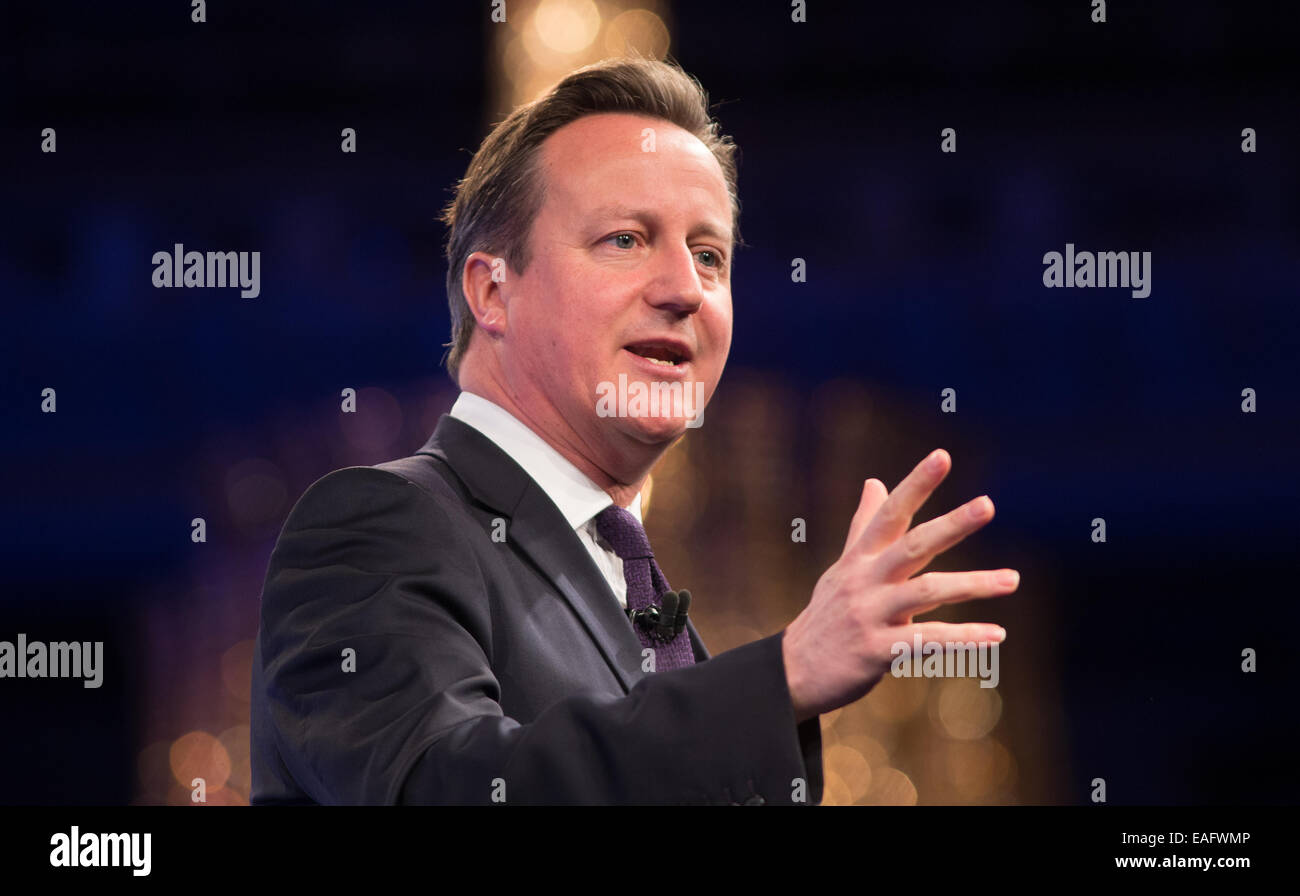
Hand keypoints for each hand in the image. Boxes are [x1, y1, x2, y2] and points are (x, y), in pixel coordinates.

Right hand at [782, 449, 1018, 722]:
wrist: (794, 670)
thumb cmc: (827, 615)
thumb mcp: (843, 566)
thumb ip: (863, 524)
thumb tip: (874, 480)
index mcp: (859, 557)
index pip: (890, 513)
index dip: (915, 484)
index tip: (942, 456)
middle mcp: (864, 580)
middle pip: (912, 545)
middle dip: (951, 524)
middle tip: (987, 504)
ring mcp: (869, 615)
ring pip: (926, 592)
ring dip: (972, 585)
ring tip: (1012, 580)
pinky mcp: (876, 651)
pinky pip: (925, 641)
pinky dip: (963, 638)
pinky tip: (996, 635)